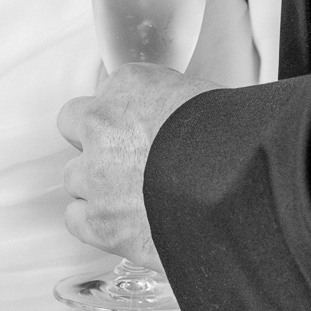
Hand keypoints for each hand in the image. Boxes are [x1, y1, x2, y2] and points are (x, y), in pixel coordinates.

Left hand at [58, 63, 214, 266]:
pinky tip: (119, 224)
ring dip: (96, 184)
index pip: (108, 92)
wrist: (234, 188)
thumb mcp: (206, 99)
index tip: (138, 127)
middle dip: (98, 142)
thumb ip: (173, 106)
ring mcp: (95, 174)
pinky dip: (93, 223)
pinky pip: (75, 219)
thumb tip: (173, 122)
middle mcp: (102, 126)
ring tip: (132, 196)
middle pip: (76, 127)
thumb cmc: (235, 141)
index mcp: (131, 85)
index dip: (123, 114)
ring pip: (75, 176)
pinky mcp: (99, 220)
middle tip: (128, 159)